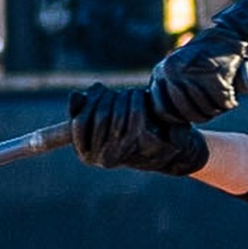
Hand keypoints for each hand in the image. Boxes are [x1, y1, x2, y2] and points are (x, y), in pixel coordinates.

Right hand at [67, 82, 209, 174]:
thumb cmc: (137, 130)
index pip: (78, 124)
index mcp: (88, 154)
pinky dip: (137, 101)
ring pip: (117, 114)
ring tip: (130, 93)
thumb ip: (87, 109)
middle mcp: (103, 158)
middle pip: (98, 116)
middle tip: (116, 90)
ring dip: (123, 98)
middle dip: (107, 97)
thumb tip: (75, 97)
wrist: (173, 147)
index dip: (87, 103)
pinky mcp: (142, 144)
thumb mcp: (107, 119)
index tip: (98, 89)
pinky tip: (140, 96)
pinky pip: (135, 115)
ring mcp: (123, 153)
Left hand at [148, 5, 247, 124]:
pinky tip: (232, 95)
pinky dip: (230, 103)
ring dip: (217, 109)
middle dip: (202, 115)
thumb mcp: (179, 70)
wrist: (229, 35)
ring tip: (222, 99)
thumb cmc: (205, 59)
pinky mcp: (215, 75)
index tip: (192, 114)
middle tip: (213, 107)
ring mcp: (192, 73)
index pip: (162, 110)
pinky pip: (222, 103)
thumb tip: (169, 125)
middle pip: (186, 113)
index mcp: (161, 72)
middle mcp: (172, 72)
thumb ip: (171, 90)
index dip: (179, 118)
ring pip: (204, 110)